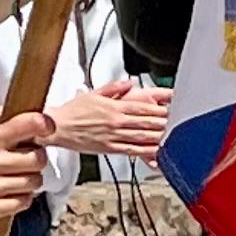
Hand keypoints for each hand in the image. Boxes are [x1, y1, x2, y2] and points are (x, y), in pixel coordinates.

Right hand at [0, 107, 57, 225]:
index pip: (29, 124)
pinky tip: (13, 191)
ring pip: (34, 182)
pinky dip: (23, 197)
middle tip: (28, 159)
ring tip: (19, 176)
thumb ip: (1, 130)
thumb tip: (36, 124)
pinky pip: (23, 202)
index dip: (44, 125)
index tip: (47, 128)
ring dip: (31, 178)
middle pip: (38, 158)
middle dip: (37, 158)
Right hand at [48, 81, 173, 158]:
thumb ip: (113, 88)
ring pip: (141, 136)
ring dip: (158, 136)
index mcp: (114, 107)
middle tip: (178, 124)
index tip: (172, 109)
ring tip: (172, 137)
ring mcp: (113, 136)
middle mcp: (116, 121)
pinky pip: (131, 150)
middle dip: (163, 122)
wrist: (57, 127)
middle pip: (146, 121)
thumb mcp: (94, 93)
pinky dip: (144, 151)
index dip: (159, 108)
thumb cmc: (72, 112)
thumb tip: (128, 83)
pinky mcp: (109, 148)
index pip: (142, 107)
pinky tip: (155, 152)